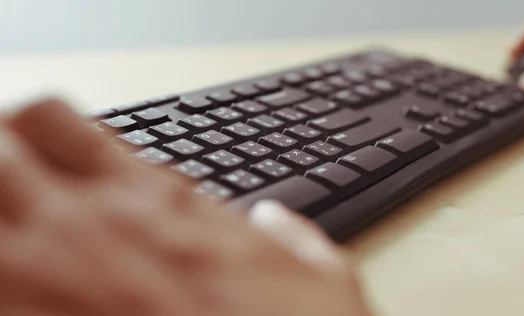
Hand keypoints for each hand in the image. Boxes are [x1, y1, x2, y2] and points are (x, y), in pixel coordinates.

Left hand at [0, 99, 372, 315]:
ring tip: (14, 246)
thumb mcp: (320, 279)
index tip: (35, 159)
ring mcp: (49, 283)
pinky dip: (0, 291)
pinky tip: (19, 302)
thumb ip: (292, 237)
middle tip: (5, 188)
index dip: (27, 131)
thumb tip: (275, 222)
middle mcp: (91, 228)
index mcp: (153, 203)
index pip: (51, 122)